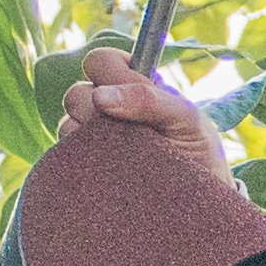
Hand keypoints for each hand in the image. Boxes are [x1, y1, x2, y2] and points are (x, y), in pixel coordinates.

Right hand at [57, 44, 233, 184]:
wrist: (196, 204)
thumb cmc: (198, 153)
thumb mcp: (186, 119)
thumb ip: (148, 99)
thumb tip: (99, 97)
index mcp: (132, 86)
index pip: (101, 61)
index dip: (107, 71)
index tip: (127, 91)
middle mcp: (108, 109)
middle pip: (76, 93)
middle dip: (95, 107)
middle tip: (127, 130)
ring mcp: (94, 139)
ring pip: (68, 124)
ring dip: (90, 137)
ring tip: (124, 156)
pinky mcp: (87, 168)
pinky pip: (67, 156)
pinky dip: (83, 161)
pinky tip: (110, 172)